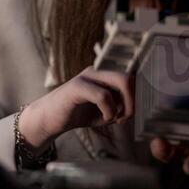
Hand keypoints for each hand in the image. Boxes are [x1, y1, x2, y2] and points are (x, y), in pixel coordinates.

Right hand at [18, 69, 133, 148]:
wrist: (50, 119)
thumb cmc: (79, 114)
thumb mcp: (106, 111)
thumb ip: (122, 106)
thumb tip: (138, 106)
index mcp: (106, 73)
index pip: (132, 75)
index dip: (138, 94)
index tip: (130, 112)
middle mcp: (98, 69)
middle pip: (131, 76)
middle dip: (134, 100)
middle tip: (126, 117)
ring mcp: (88, 75)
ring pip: (122, 81)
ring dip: (125, 105)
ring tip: (116, 118)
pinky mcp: (77, 86)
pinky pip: (103, 96)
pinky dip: (110, 111)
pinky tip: (106, 119)